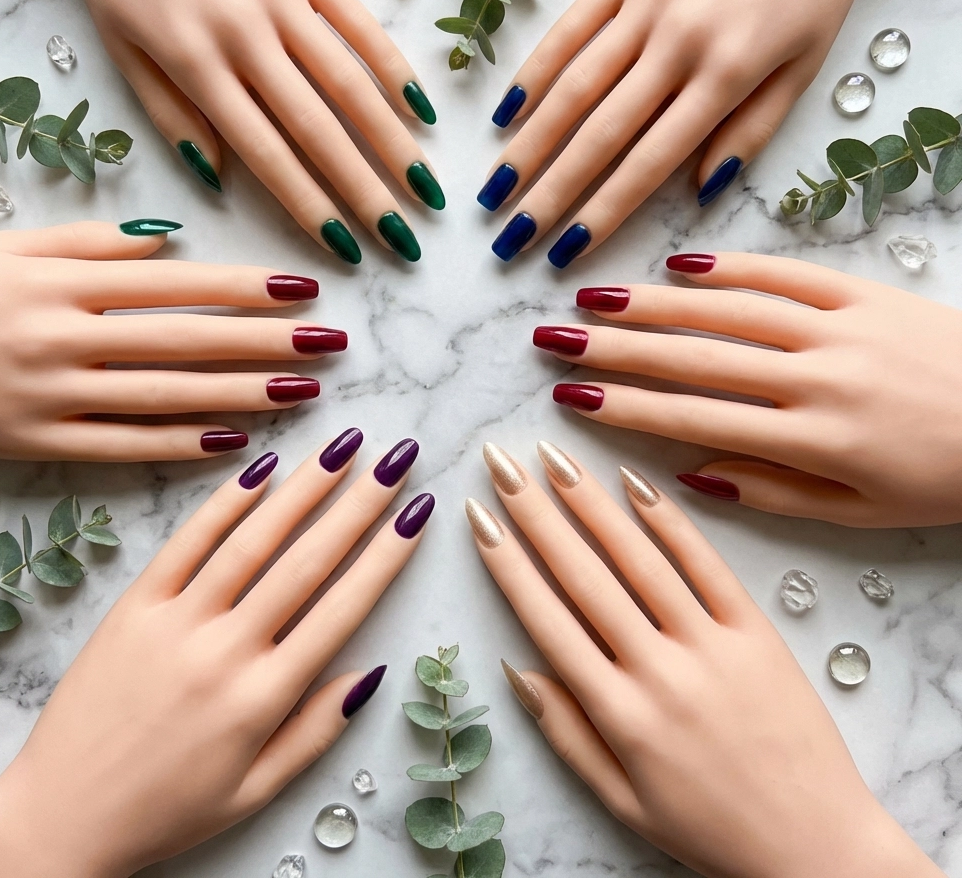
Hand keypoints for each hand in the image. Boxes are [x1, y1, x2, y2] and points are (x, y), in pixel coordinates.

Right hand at [0, 221, 345, 460]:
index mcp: (65, 281)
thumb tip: (172, 242)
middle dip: (267, 342)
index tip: (305, 289)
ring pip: (167, 397)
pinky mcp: (40, 442)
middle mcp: (67, 337)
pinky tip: (235, 442)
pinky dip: (181, 446)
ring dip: (243, 395)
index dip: (246, 289)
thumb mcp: (12, 246)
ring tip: (304, 393)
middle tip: (331, 344)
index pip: (177, 286)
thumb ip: (93, 241)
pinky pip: (124, 447)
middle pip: (187, 342)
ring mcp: (55, 395)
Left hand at [0, 432, 432, 877]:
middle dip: (359, 504)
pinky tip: (260, 470)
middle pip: (306, 562)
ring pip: (251, 542)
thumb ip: (316, 730)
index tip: (417, 512)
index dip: (387, 555)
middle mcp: (225, 650)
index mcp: (262, 698)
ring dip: (302, 489)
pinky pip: (186, 544)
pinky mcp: (133, 607)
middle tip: (395, 458)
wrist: (58, 817)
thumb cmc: (166, 810)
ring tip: (341, 447)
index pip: (342, 609)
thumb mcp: (255, 790)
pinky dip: (224, 503)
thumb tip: (369, 671)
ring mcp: (175, 622)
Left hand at [12, 0, 441, 263]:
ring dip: (394, 143)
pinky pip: (359, 21)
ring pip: (350, 82)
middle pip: (320, 128)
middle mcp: (245, 31)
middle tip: (406, 241)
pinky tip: (421, 111)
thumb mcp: (121, 45)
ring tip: (429, 191)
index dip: (310, 207)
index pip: (266, 153)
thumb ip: (171, 115)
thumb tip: (219, 179)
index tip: (346, 249)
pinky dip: (394, 67)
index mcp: (195, 61)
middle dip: (367, 192)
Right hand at [466, 441, 941, 877]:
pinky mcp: (756, 633)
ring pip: (638, 560)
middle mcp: (658, 670)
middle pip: (583, 575)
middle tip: (501, 462)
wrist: (817, 846)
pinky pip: (706, 566)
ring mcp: (710, 646)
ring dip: (591, 502)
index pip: (546, 619)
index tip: (478, 515)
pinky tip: (636, 481)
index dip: (505, 562)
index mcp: (619, 714)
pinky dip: (669, 520)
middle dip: (534, 512)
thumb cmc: (710, 830)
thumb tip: (516, 666)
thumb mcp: (621, 801)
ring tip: (554, 457)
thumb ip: (565, 732)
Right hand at [478, 0, 942, 265]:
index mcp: (727, 73)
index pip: (650, 163)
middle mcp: (678, 40)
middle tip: (510, 239)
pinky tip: (506, 113)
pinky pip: (570, 26)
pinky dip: (534, 71)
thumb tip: (700, 191)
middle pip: (599, 134)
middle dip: (551, 194)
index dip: (603, 213)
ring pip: (574, 86)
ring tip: (494, 190)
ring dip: (528, 144)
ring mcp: (646, 0)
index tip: (566, 252)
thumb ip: (751, 131)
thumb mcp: (806, 64)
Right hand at [538, 252, 961, 526]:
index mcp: (813, 437)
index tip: (570, 397)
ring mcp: (840, 325)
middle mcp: (816, 374)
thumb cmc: (947, 476)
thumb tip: (689, 472)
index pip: (694, 415)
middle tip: (553, 339)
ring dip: (654, 303)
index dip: (624, 406)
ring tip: (593, 299)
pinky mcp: (864, 292)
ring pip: (728, 308)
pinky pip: (785, 272)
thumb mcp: (860, 511)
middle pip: (694, 356)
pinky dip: (730, 267)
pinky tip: (679, 266)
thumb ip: (770, 492)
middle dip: (615, 348)